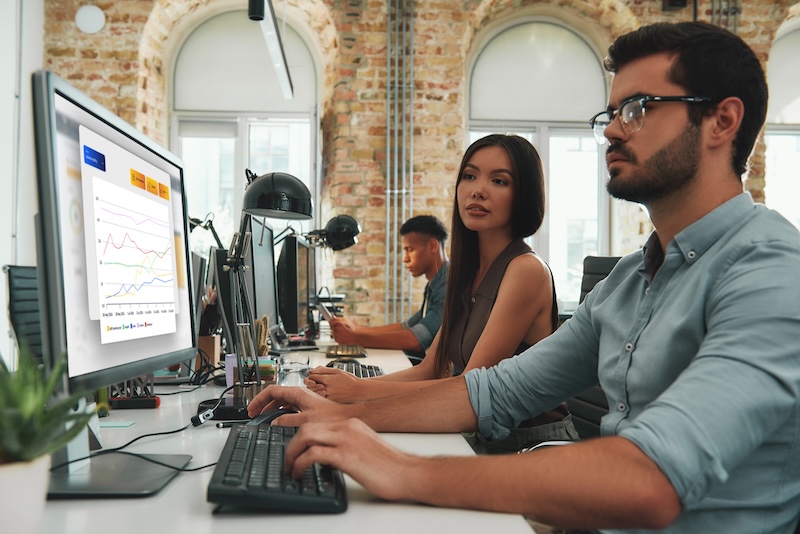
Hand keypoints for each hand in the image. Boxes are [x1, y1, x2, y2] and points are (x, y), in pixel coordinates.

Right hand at [246, 384, 349, 425]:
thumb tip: (274, 422)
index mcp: (297, 393)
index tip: (251, 409)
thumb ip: (287, 420)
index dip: (259, 399)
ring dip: (270, 409)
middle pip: (275, 395)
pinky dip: (279, 412)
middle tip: (254, 415)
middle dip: (262, 404)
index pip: (271, 391)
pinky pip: (288, 406)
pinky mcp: (307, 406)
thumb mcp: (306, 420)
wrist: (347, 416)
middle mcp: (299, 394)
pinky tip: (278, 420)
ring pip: (281, 401)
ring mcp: (303, 399)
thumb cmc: (331, 416)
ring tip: (263, 418)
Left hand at [284, 418, 416, 501]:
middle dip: (291, 443)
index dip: (300, 436)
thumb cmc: (390, 466)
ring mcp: (346, 440)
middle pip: (306, 426)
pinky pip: (312, 454)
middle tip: (288, 459)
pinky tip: (299, 472)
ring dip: (292, 453)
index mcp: (351, 424)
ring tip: (290, 467)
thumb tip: (325, 457)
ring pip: (305, 436)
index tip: (293, 448)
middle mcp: (346, 427)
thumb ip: (345, 447)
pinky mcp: (346, 455)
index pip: (316, 423)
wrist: (409, 473)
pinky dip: (300, 463)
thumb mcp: (364, 448)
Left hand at [305, 367, 363, 402]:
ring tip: (321, 388)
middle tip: (316, 382)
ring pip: (314, 394)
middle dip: (311, 383)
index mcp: (327, 379)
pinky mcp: (330, 403)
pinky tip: (325, 393)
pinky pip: (320, 399)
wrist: (359, 391)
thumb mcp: (337, 371)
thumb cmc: (349, 380)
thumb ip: (323, 370)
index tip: (315, 376)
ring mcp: (328, 397)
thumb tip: (311, 370)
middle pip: (310, 386)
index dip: (312, 375)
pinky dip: (320, 396)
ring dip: (315, 390)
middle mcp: (327, 389)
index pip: (311, 376)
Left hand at [329, 316, 357, 344]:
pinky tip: (342, 336)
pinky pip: (335, 338)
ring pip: (333, 333)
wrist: (356, 336)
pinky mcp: (337, 340)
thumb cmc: (352, 328)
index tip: (333, 323)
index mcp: (339, 323)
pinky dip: (338, 337)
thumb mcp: (346, 320)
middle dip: (334, 327)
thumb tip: (333, 316)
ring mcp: (337, 335)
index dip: (332, 322)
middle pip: (331, 327)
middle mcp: (337, 329)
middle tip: (339, 328)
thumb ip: (338, 318)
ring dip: (336, 332)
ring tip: (342, 332)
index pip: (331, 322)